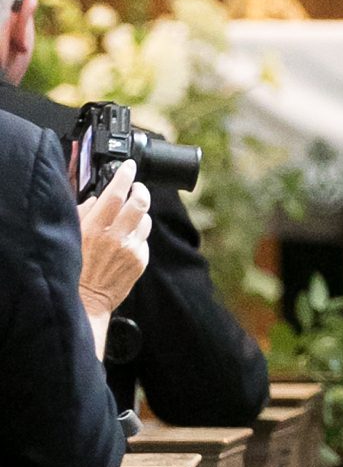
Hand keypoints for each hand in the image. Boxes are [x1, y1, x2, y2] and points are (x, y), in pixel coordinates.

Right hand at [75, 158, 151, 332]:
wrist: (86, 299)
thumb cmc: (74, 266)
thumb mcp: (72, 234)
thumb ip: (85, 212)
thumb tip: (98, 197)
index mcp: (95, 227)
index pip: (116, 193)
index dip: (125, 176)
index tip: (129, 167)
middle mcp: (116, 237)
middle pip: (140, 202)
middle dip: (140, 190)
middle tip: (136, 187)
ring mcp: (131, 250)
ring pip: (145, 220)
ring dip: (139, 214)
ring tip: (128, 218)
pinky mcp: (140, 262)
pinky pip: (144, 240)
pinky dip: (137, 235)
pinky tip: (125, 241)